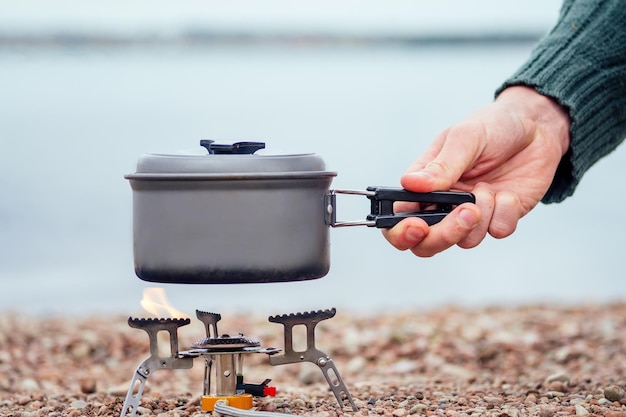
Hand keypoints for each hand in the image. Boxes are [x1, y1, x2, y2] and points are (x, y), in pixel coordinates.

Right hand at [383, 86, 570, 256]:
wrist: (538, 126)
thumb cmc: (494, 125)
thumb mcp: (465, 137)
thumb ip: (441, 165)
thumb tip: (410, 183)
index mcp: (424, 183)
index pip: (399, 216)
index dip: (400, 231)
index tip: (417, 227)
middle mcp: (443, 203)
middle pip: (426, 243)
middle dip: (443, 236)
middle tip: (467, 213)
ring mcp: (471, 214)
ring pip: (464, 241)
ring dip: (479, 218)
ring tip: (489, 189)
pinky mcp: (499, 217)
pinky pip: (497, 231)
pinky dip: (505, 213)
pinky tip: (508, 193)